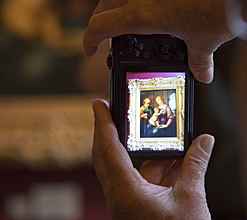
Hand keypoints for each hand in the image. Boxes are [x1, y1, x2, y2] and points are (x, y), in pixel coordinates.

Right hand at [83, 0, 245, 82]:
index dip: (90, 39)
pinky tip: (171, 5)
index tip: (91, 49)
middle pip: (107, 0)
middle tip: (104, 31)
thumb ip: (199, 61)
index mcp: (144, 13)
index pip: (102, 25)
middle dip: (100, 16)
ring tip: (143, 22)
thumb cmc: (223, 10)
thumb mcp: (205, 42)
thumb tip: (202, 73)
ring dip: (129, 5)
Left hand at [92, 99, 213, 219]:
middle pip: (107, 153)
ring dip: (140, 148)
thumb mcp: (190, 199)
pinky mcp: (137, 205)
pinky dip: (153, 165)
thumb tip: (205, 140)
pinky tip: (171, 156)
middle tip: (115, 108)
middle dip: (110, 129)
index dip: (103, 122)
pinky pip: (141, 178)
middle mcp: (120, 194)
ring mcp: (127, 200)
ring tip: (154, 130)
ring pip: (126, 166)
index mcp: (125, 191)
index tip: (99, 103)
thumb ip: (195, 165)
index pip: (108, 148)